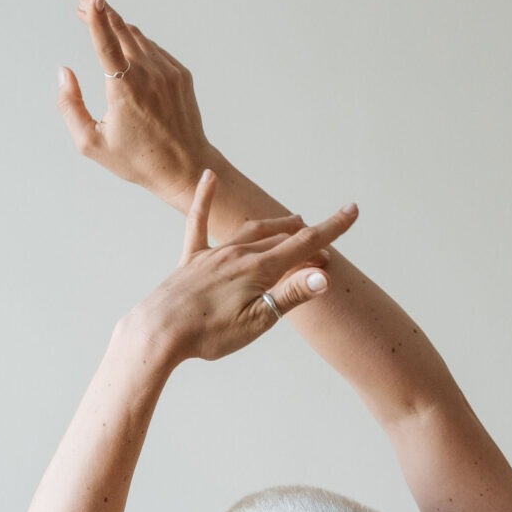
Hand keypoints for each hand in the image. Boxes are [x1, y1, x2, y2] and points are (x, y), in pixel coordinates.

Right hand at [57, 0, 212, 202]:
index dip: (95, 14)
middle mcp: (149, 75)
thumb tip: (63, 72)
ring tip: (91, 9)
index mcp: (126, 91)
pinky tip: (121, 44)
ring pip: (134, 34)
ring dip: (111, 21)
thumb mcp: (92, 144)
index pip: (106, 43)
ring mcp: (167, 71)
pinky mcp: (179, 72)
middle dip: (93, 0)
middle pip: (118, 25)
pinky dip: (133, 42)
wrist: (186, 168)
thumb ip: (70, 107)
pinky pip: (151, 48)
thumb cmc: (137, 160)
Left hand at [132, 171, 358, 362]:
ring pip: (251, 231)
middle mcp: (238, 255)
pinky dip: (205, 198)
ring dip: (275, 226)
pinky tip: (210, 177)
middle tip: (324, 253)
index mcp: (258, 270)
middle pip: (282, 240)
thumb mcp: (256, 322)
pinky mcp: (191, 260)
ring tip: (292, 222)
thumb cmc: (208, 334)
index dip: (331, 229)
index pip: (303, 245)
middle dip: (307, 241)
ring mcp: (213, 255)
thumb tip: (323, 276)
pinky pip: (199, 221)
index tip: (352, 210)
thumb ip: (290, 295)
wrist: (158, 333)